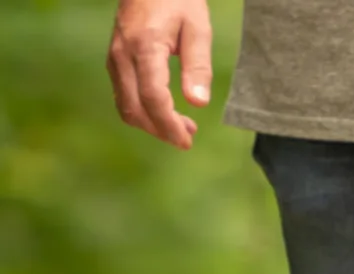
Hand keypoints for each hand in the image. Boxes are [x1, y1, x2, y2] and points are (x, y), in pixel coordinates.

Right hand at [107, 0, 212, 149]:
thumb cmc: (177, 1)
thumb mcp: (197, 29)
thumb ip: (198, 66)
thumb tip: (198, 103)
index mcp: (145, 48)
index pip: (153, 98)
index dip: (169, 124)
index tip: (186, 141)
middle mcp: (123, 56)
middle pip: (135, 108)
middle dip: (161, 130)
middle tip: (187, 138)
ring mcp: (115, 58)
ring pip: (125, 105)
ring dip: (151, 123)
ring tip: (181, 127)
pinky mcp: (115, 60)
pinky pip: (123, 95)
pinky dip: (142, 111)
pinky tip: (165, 112)